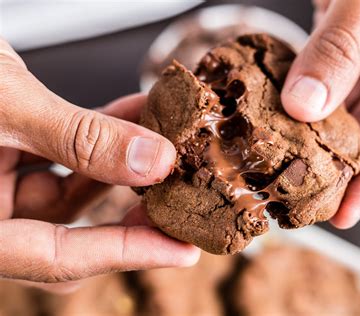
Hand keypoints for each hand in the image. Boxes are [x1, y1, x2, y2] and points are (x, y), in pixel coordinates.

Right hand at [0, 39, 199, 283]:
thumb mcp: (5, 104)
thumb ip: (80, 138)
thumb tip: (154, 162)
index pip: (56, 258)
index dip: (125, 254)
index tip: (181, 251)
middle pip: (69, 228)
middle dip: (130, 212)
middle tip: (182, 202)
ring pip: (72, 187)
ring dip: (123, 162)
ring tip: (166, 141)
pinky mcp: (4, 151)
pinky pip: (63, 154)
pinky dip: (101, 135)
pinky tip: (135, 115)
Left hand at [281, 0, 359, 227]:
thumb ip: (344, 42)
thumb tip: (304, 105)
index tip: (348, 211)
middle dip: (347, 164)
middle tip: (307, 198)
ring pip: (355, 108)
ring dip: (322, 133)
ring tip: (288, 165)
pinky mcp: (359, 42)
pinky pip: (334, 80)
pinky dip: (309, 97)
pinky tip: (283, 115)